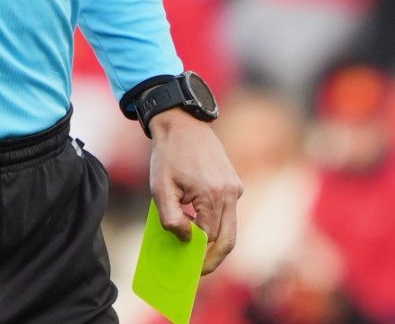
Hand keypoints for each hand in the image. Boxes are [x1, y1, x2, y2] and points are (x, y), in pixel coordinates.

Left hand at [148, 110, 242, 274]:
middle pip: (228, 239)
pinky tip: (196, 227)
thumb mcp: (160, 188)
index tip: (190, 271)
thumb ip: (171, 218)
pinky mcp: (234, 183)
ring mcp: (235, 188)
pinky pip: (227, 212)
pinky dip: (215, 223)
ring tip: (195, 253)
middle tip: (198, 272)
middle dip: (214, 259)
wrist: (183, 123)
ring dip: (214, 241)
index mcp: (212, 195)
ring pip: (230, 227)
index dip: (198, 256)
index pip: (209, 237)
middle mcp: (230, 193)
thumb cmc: (169, 155)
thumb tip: (186, 239)